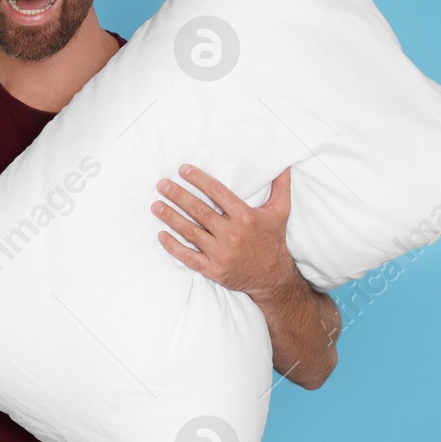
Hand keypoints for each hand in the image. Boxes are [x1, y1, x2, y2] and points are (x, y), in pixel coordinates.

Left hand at [151, 163, 301, 301]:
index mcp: (246, 217)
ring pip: (191, 232)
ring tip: (156, 205)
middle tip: (162, 184)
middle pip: (199, 210)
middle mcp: (232, 234)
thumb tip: (284, 163)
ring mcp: (221, 253)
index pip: (217, 192)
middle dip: (178, 195)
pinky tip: (161, 235)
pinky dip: (173, 247)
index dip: (199, 179)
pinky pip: (189, 257)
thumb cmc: (273, 240)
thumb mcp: (281, 211)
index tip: (183, 170)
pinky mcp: (213, 269)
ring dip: (171, 217)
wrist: (272, 277)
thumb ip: (281, 186)